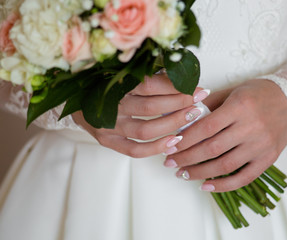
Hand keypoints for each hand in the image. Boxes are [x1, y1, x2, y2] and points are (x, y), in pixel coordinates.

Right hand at [72, 73, 209, 157]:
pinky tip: (174, 142)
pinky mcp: (106, 141)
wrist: (75, 100)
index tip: (197, 87)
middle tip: (199, 101)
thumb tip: (181, 77)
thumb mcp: (121, 73)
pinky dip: (156, 148)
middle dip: (180, 104)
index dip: (176, 86)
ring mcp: (107, 125)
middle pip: (151, 107)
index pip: (150, 85)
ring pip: (145, 129)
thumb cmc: (104, 83)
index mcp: (113, 82)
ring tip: (191, 119)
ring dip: (172, 125)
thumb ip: (147, 76)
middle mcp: (109, 104)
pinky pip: (134, 150)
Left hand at [164, 79, 286, 191]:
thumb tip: (182, 122)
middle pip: (212, 148)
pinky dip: (223, 185)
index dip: (185, 140)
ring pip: (225, 165)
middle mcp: (251, 127)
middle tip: (169, 163)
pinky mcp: (268, 159)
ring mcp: (261, 145)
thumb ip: (208, 106)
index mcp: (240, 106)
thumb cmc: (256, 94)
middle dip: (186, 158)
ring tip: (183, 174)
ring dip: (199, 173)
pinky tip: (206, 186)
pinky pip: (244, 178)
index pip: (206, 127)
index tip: (170, 146)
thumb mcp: (232, 92)